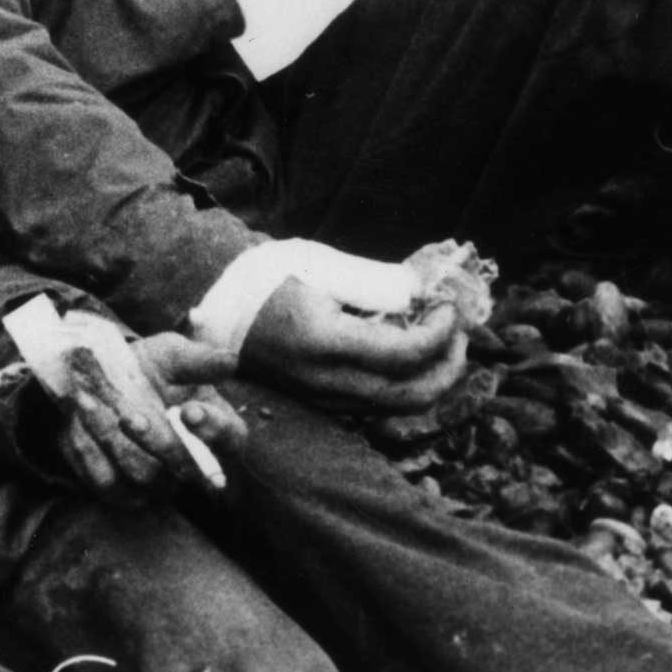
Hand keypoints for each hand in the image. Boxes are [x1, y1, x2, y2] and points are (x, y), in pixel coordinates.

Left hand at [50, 326, 238, 496]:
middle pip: (184, 469)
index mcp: (214, 428)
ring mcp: (154, 481)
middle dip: (157, 442)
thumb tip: (231, 360)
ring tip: (89, 404)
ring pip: (142, 476)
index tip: (190, 411)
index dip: (213, 429)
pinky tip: (77, 420)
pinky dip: (89, 450)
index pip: (230, 439)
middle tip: (130, 416)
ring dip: (114, 440)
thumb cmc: (149, 369)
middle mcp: (189, 464)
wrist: (99, 378)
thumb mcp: (172, 355)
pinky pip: (106, 481)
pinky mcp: (117, 488)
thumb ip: (198, 360)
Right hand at [239, 276, 465, 412]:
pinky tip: (410, 357)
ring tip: (444, 345)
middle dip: (450, 364)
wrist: (212, 312)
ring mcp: (324, 398)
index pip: (406, 353)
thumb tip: (420, 295)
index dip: (440, 331)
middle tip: (460, 331)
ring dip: (434, 378)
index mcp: (325, 344)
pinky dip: (407, 385)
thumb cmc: (262, 280)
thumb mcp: (316, 265)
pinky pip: (379, 406)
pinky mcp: (322, 402)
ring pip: (400, 406)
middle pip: (414, 394)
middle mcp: (328, 382)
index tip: (448, 304)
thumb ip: (373, 281)